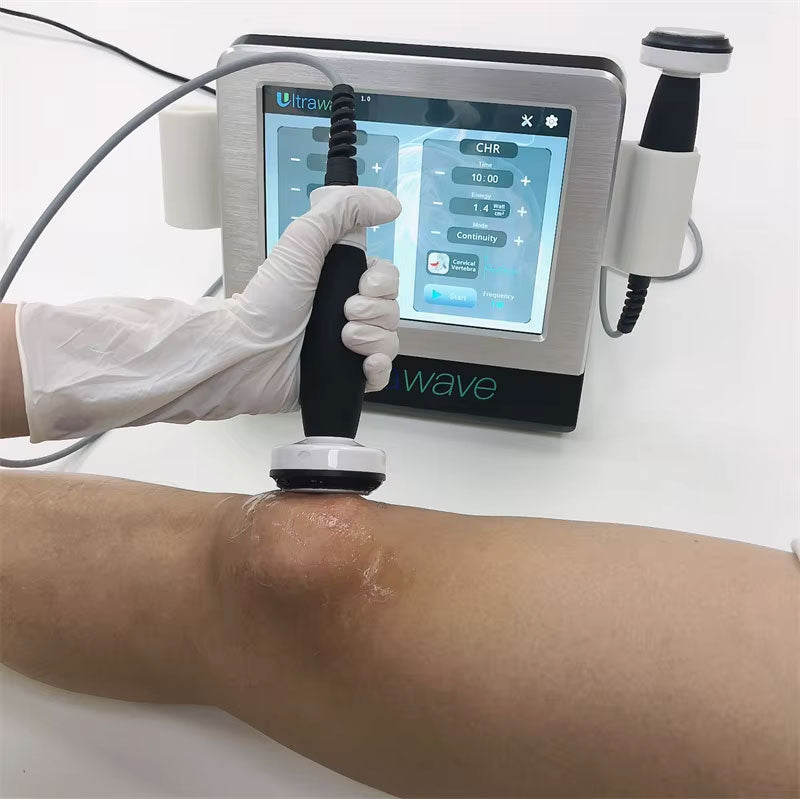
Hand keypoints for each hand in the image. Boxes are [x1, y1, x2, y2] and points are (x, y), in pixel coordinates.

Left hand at [16, 187, 400, 441]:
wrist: (228, 358)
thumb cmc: (256, 305)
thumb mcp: (297, 244)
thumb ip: (339, 211)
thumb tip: (387, 199)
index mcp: (334, 277)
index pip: (383, 279)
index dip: (378, 286)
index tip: (349, 292)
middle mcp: (339, 310)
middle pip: (389, 311)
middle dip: (371, 314)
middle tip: (335, 320)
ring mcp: (338, 348)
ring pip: (386, 342)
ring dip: (371, 342)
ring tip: (336, 342)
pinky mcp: (334, 380)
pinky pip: (376, 376)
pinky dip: (374, 372)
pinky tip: (356, 369)